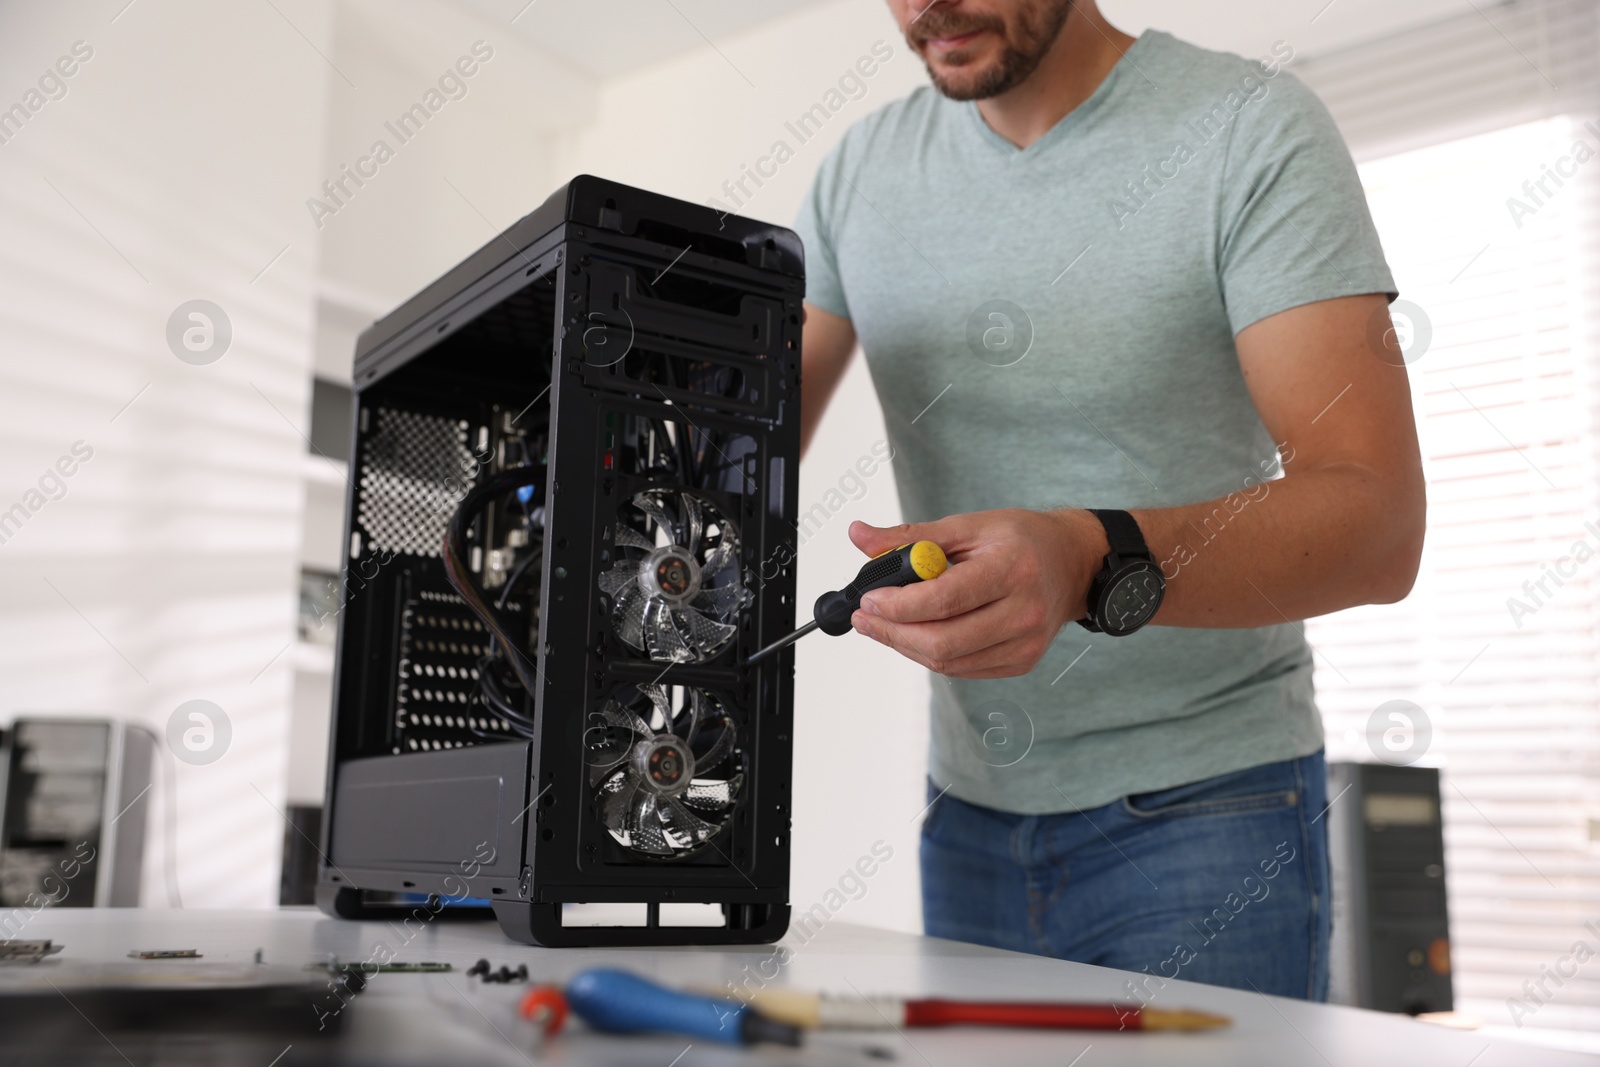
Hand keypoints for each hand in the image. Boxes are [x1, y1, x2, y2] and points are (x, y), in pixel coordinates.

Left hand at [847, 510, 1108, 678]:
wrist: (1073, 564)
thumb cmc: (1020, 540)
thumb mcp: (969, 525)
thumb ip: (912, 536)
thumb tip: (858, 536)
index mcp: (1012, 570)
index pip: (945, 599)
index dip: (899, 605)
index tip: (868, 599)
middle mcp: (1024, 612)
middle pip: (943, 641)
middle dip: (892, 632)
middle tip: (864, 617)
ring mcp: (1025, 643)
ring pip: (948, 661)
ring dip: (905, 646)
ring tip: (883, 624)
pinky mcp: (1021, 662)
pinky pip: (962, 669)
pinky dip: (931, 654)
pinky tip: (916, 634)